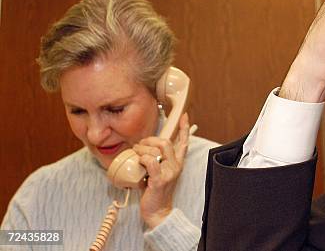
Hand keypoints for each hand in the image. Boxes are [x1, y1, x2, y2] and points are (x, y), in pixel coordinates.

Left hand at [132, 112, 189, 227]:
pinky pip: (151, 162)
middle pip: (165, 142)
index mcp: (177, 163)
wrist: (157, 211)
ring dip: (142, 149)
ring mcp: (169, 173)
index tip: (184, 116)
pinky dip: (142, 159)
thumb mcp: (157, 172)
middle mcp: (175, 166)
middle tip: (139, 145)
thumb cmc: (154, 192)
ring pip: (157, 150)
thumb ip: (155, 159)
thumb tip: (141, 148)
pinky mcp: (160, 180)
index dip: (184, 128)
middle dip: (149, 140)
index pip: (183, 142)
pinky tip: (139, 162)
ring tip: (135, 154)